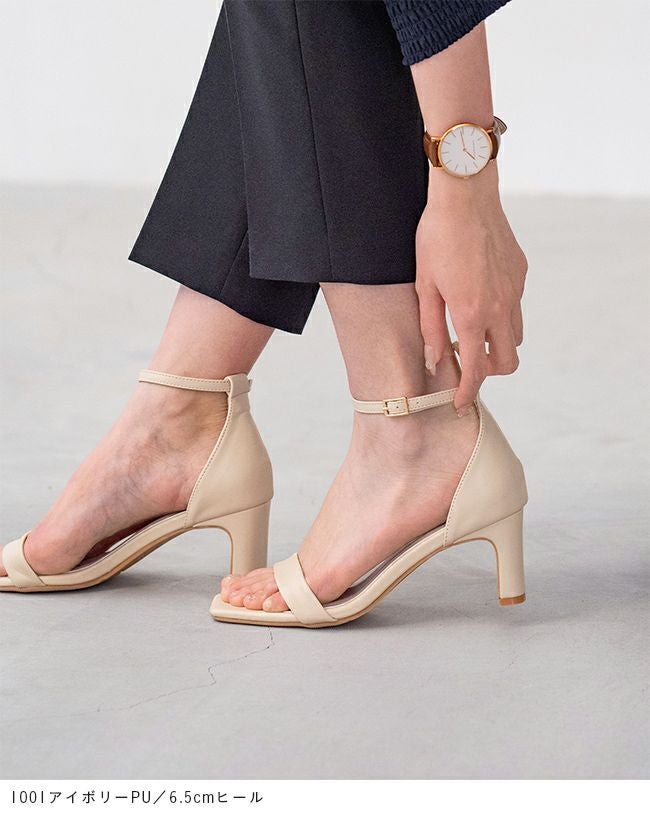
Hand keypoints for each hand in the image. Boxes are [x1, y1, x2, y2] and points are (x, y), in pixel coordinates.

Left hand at [415, 164, 527, 413]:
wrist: (466, 195)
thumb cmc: (436, 238)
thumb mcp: (424, 286)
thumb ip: (430, 328)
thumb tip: (435, 361)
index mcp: (471, 314)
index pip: (476, 370)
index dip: (467, 392)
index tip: (460, 403)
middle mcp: (500, 308)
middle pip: (507, 362)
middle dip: (490, 371)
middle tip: (468, 362)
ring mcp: (514, 291)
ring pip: (515, 337)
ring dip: (498, 344)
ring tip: (473, 330)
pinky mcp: (520, 274)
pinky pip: (516, 307)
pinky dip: (503, 316)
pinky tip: (481, 298)